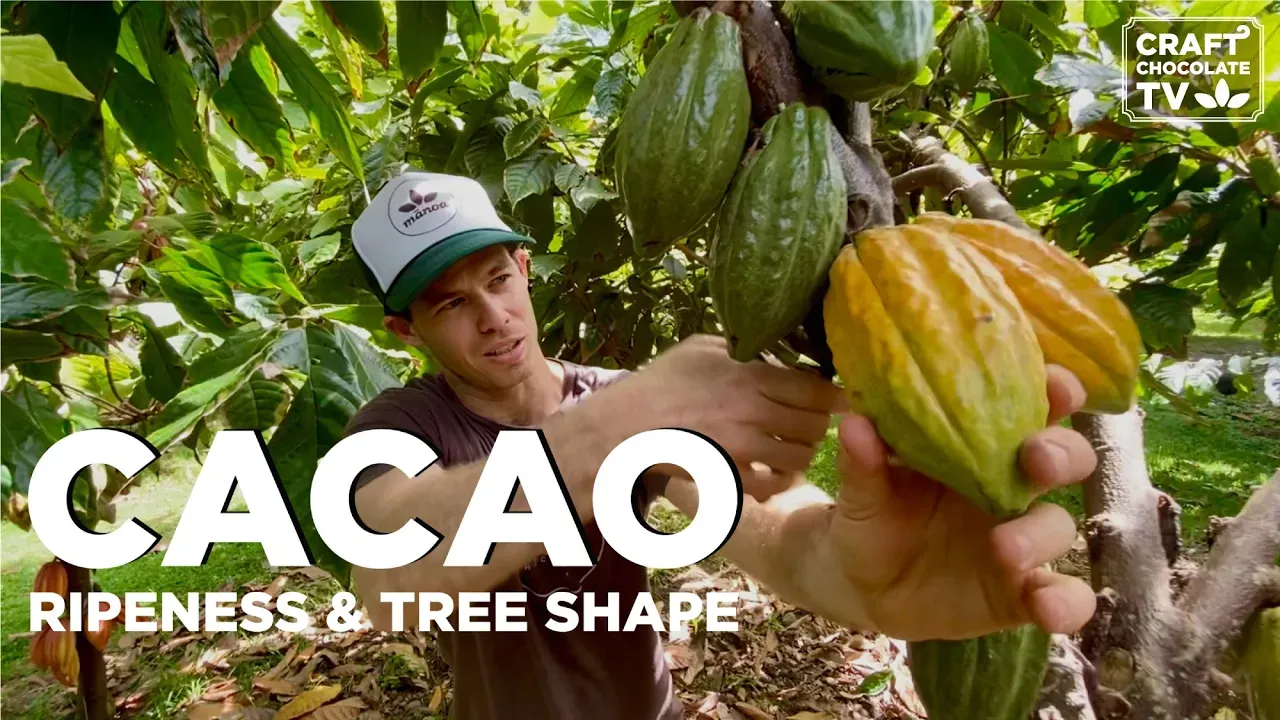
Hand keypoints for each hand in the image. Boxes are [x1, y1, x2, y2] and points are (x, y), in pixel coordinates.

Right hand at [620, 334, 844, 498]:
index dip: (834, 395)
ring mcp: (742, 447)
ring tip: (792, 445)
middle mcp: (753, 410)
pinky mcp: (730, 476)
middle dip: (818, 423)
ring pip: (801, 456)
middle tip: (811, 421)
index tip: (840, 396)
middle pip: (815, 423)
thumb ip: (744, 348)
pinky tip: (773, 471)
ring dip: (801, 451)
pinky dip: (780, 480)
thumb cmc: (660, 383)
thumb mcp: (702, 348)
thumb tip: (782, 350)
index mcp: (750, 374)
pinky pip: (774, 483)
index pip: (816, 388)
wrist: (624, 427)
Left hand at [825, 365, 1097, 640]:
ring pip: (1059, 527)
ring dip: (1040, 534)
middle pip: (1064, 458)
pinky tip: (1049, 611)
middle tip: (1035, 458)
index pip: (1029, 406)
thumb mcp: (861, 491)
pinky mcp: (1022, 592)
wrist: (860, 585)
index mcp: (980, 445)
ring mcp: (1022, 539)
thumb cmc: (871, 518)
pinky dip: (1066, 605)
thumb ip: (863, 462)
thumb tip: (855, 423)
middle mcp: (1012, 487)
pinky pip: (1062, 598)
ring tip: (1004, 548)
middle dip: (1060, 452)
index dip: (1054, 390)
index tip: (1059, 384)